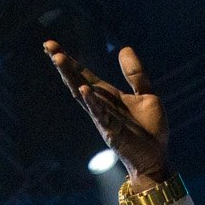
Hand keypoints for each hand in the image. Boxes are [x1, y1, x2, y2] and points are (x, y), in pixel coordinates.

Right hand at [44, 40, 168, 182]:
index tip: (52, 45)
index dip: (70, 60)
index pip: (85, 75)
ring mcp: (103, 118)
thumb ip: (135, 74)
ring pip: (82, 95)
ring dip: (71, 77)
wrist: (156, 158)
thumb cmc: (151, 130)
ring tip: (59, 59)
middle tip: (48, 46)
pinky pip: (99, 114)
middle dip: (63, 64)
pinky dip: (92, 101)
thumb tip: (123, 49)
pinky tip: (83, 89)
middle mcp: (101, 106)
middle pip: (77, 81)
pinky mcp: (111, 131)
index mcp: (108, 96)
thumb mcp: (146, 94)